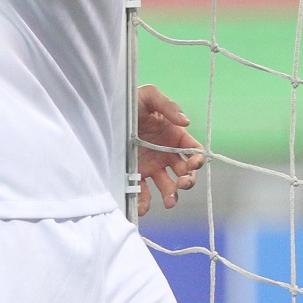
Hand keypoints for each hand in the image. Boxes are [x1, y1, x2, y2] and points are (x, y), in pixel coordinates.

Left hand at [136, 84, 205, 217]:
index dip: (197, 159)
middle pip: (184, 172)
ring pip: (168, 186)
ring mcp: (151, 165)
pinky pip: (143, 192)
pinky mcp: (135, 174)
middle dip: (188, 181)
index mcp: (174, 136)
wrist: (105, 110)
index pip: (193, 151)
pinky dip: (145, 202)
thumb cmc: (130, 100)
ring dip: (172, 196)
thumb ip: (169, 106)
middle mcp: (165, 153)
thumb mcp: (149, 96)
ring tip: (169, 201)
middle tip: (182, 183)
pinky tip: (142, 206)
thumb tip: (186, 123)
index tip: (193, 164)